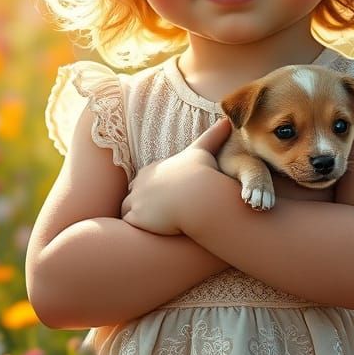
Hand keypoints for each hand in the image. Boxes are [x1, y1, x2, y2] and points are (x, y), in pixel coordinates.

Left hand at [121, 118, 231, 235]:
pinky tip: (144, 233)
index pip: (144, 178)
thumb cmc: (202, 173)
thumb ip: (212, 136)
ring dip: (134, 215)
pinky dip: (136, 228)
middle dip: (139, 200)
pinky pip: (129, 225)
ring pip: (126, 208)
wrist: (199, 196)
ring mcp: (136, 200)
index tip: (161, 196)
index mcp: (153, 168)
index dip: (151, 187)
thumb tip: (227, 121)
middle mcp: (140, 182)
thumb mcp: (203, 151)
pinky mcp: (137, 217)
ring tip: (146, 225)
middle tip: (152, 212)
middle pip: (132, 192)